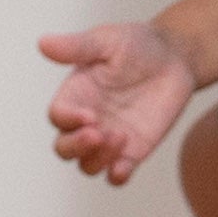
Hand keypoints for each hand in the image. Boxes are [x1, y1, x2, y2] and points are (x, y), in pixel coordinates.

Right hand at [38, 20, 197, 184]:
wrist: (174, 57)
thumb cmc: (136, 44)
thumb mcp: (106, 40)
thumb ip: (77, 46)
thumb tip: (43, 42)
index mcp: (76, 94)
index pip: (58, 115)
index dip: (68, 119)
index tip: (90, 115)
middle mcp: (88, 120)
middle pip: (65, 147)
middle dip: (75, 146)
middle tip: (98, 134)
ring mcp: (109, 137)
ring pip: (88, 165)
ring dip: (98, 159)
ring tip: (121, 137)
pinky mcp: (133, 150)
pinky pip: (117, 174)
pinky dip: (116, 176)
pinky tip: (124, 167)